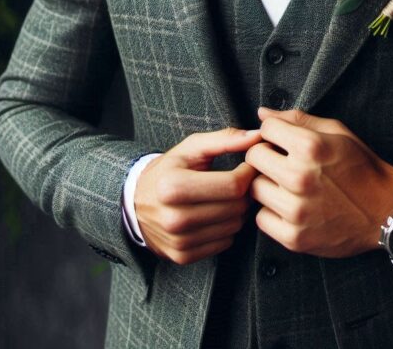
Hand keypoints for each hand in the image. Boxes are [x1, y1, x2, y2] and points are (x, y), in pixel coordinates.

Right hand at [134, 126, 264, 264]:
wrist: (134, 205)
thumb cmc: (168, 171)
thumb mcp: (190, 149)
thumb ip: (225, 139)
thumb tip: (258, 136)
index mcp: (173, 186)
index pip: (233, 185)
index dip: (248, 173)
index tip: (247, 166)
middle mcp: (174, 218)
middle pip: (236, 207)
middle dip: (245, 192)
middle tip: (239, 182)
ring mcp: (179, 240)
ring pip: (234, 226)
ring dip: (238, 211)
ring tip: (226, 198)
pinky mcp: (183, 256)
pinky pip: (225, 242)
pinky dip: (226, 228)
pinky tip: (216, 215)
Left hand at [246, 106, 392, 258]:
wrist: (387, 211)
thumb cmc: (362, 169)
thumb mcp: (338, 133)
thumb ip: (298, 120)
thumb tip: (262, 114)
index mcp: (311, 147)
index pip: (265, 131)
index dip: (274, 134)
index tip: (282, 143)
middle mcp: (300, 177)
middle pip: (254, 158)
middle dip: (266, 158)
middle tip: (283, 165)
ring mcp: (296, 210)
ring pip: (255, 189)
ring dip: (268, 186)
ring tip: (289, 188)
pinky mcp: (295, 237)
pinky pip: (261, 219)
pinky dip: (272, 214)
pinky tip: (291, 208)